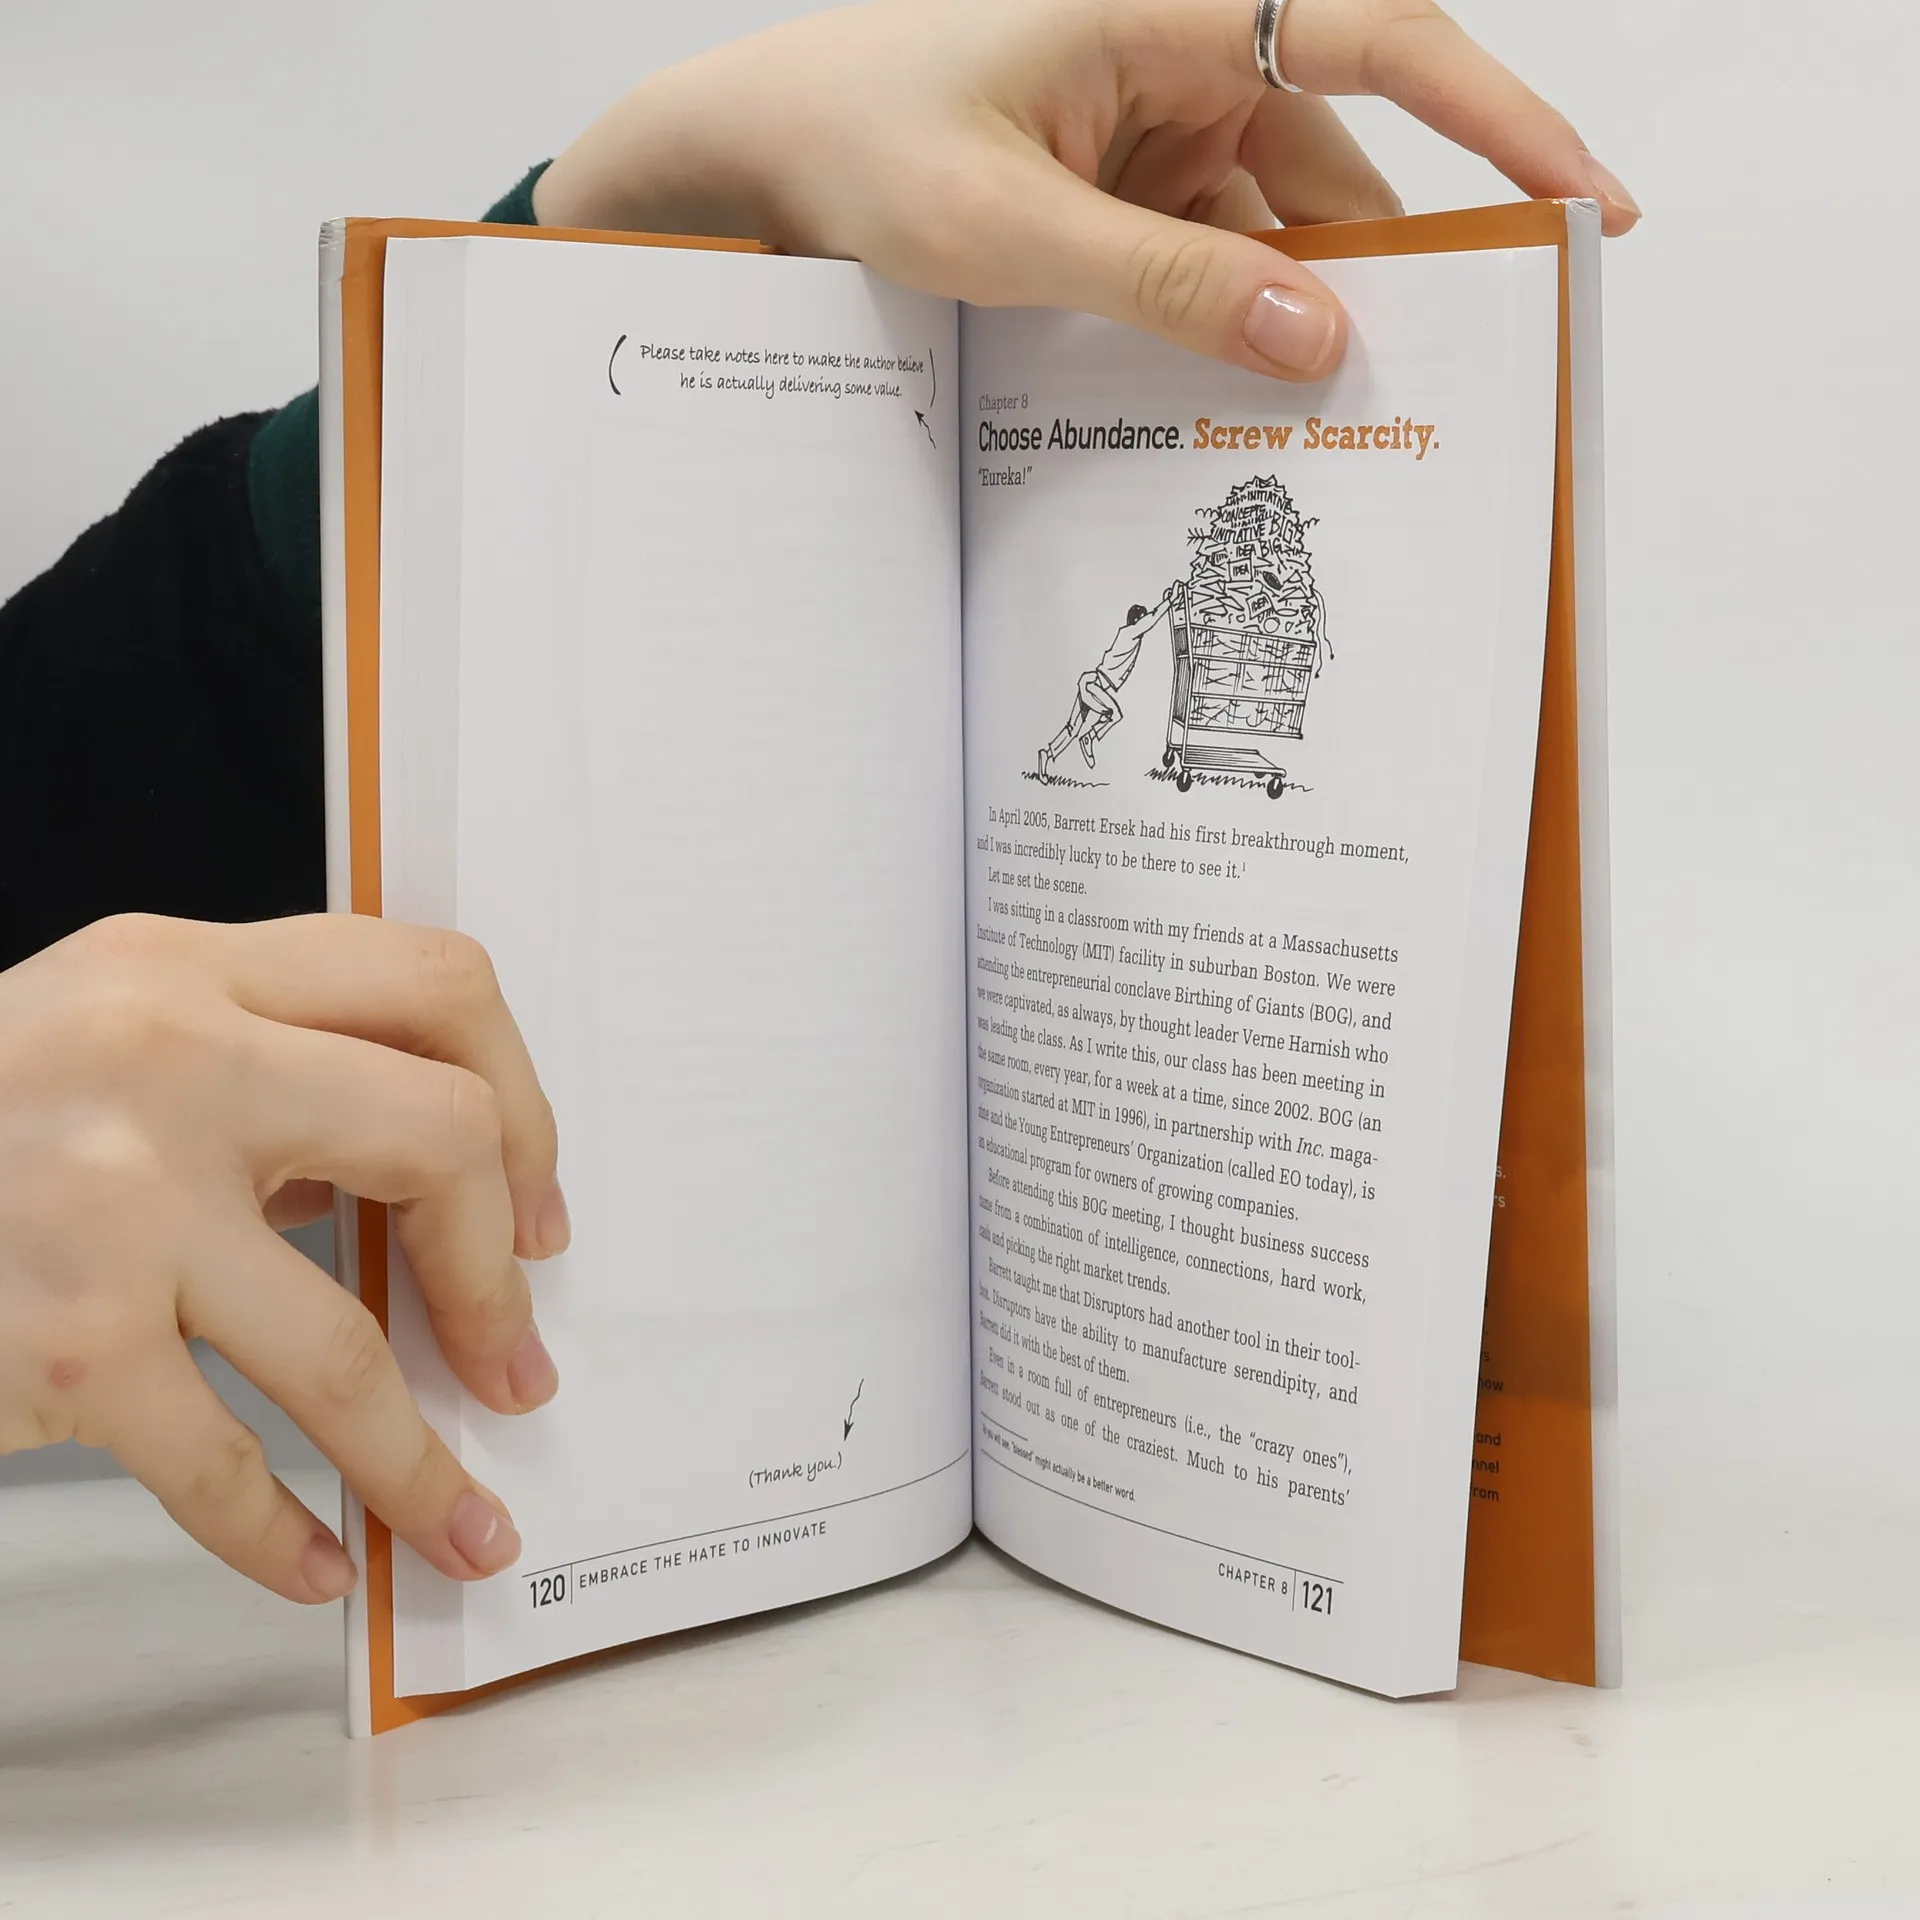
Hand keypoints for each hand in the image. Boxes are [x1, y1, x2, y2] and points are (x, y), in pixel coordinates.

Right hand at [0, 914, 567, 1602]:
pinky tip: (316, 1562)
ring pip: (347, 1346)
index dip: (522, 1101)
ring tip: (464, 1521)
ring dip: (423, 1461)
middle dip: (499, 1270)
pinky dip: (280, 1531)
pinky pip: (222, 1459)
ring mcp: (115, 1201)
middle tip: (514, 1358)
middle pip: (440, 1135)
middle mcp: (167, 1059)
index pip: (433, 987)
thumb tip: (419, 1193)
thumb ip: (258, 1072)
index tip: (536, 1203)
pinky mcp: (62, 1339)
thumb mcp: (104, 1039)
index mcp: (187, 968)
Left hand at [536, 0, 1638, 383]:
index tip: (1584, 205)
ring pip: (1278, 231)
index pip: (1382, 46)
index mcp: (1170, 9)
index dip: (1502, 122)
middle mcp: (1182, 54)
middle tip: (1456, 383)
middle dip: (1388, 274)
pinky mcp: (1124, 187)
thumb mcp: (1008, 227)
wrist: (750, 155)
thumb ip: (1164, 284)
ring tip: (1335, 427)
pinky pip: (1211, 258)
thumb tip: (1315, 340)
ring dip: (1297, 320)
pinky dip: (1228, 326)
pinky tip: (1237, 401)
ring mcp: (1154, 126)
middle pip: (1340, 166)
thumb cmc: (854, 142)